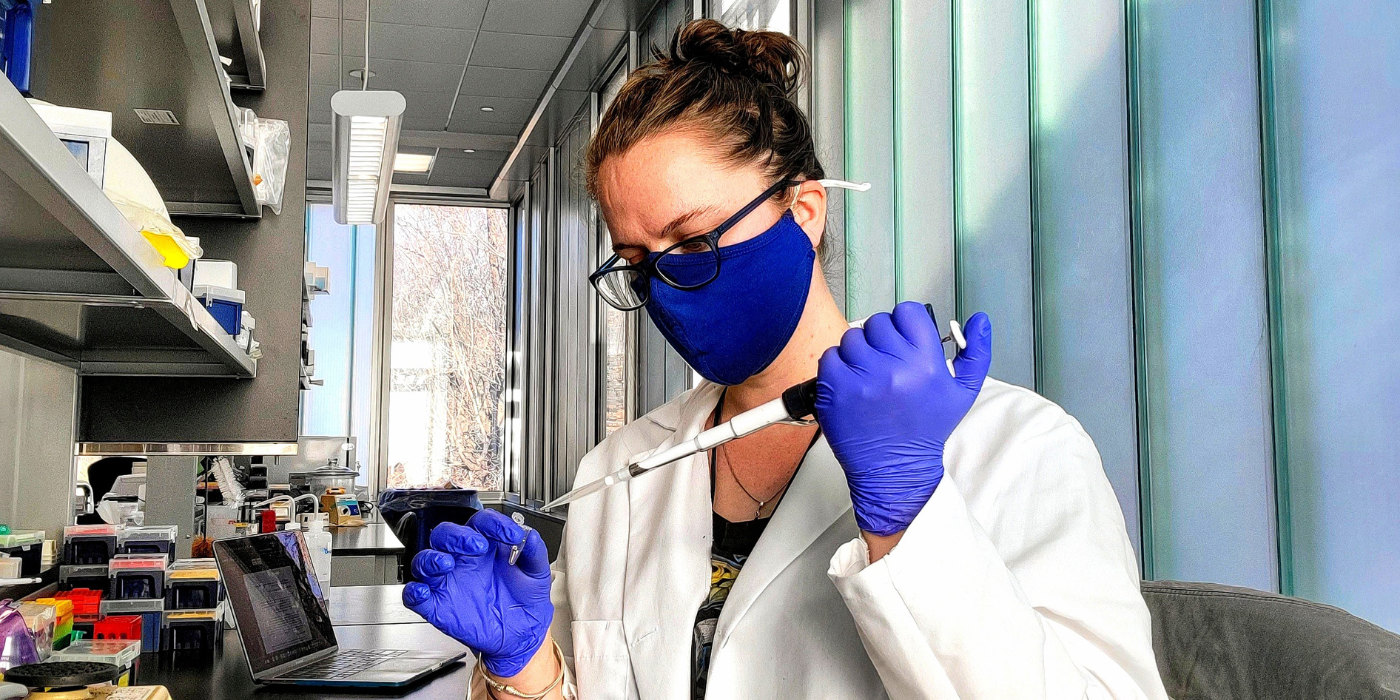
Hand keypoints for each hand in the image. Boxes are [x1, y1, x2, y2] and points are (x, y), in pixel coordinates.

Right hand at [402, 509, 552, 677]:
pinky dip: (413, 592)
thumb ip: (534, 552)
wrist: (522, 634)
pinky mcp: (438, 606)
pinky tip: (422, 591)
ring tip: (447, 563)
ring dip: (431, 558)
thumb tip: (529, 534)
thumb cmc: (525, 600)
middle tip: (477, 545)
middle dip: (458, 536)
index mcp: (485, 547)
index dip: (493, 524)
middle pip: (445, 535)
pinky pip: (415, 597)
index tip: (511, 534)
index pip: (480, 523)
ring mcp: (448, 582)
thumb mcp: (537, 574)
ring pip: (424, 561)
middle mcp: (463, 560)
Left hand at [815, 301, 991, 536]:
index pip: (906, 312)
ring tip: (869, 376)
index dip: (903, 324)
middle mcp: (894, 367)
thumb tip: (980, 319)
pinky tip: (852, 384)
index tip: (902, 341)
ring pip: (852, 338)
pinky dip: (837, 367)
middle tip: (886, 364)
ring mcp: (861, 377)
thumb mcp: (963, 392)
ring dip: (858, 352)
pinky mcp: (835, 389)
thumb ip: (976, 352)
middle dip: (881, 340)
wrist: (894, 469)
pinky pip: (830, 357)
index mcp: (926, 362)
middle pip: (877, 323)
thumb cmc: (926, 430)